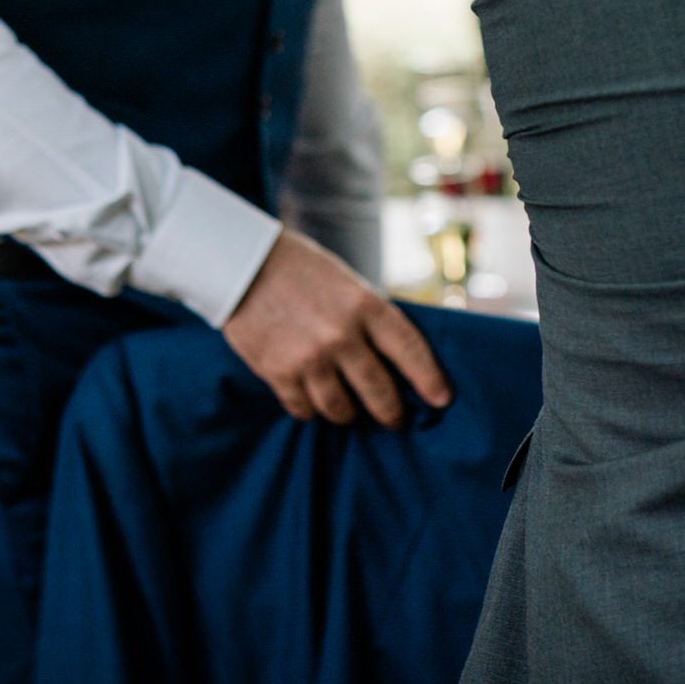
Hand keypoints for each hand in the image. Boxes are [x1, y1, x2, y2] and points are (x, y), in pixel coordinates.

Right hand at [224, 230, 451, 427]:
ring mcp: (309, 358)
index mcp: (365, 306)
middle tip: (394, 419)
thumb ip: (369, 318)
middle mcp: (341, 336)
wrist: (243, 263)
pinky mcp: (278, 373)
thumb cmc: (301, 269)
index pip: (409, 350)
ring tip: (349, 411)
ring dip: (348, 414)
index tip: (441, 400)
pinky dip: (311, 410)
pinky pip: (304, 410)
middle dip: (390, 412)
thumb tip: (393, 358)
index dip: (429, 378)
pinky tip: (313, 402)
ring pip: (341, 410)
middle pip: (379, 392)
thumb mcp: (348, 283)